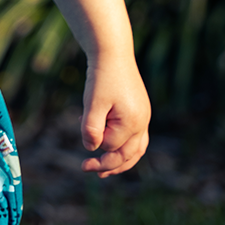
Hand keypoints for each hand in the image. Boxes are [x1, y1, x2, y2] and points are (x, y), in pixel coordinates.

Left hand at [79, 57, 150, 177]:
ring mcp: (143, 118)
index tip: (81, 141)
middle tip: (86, 168)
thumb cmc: (102, 77)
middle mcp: (143, 123)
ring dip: (120, 161)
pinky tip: (110, 147)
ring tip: (103, 171)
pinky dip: (124, 147)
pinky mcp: (139, 112)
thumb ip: (92, 128)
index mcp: (133, 122)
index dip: (95, 144)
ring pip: (135, 150)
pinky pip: (136, 138)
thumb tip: (91, 149)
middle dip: (108, 165)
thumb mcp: (93, 103)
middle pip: (128, 155)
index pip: (111, 146)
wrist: (112, 53)